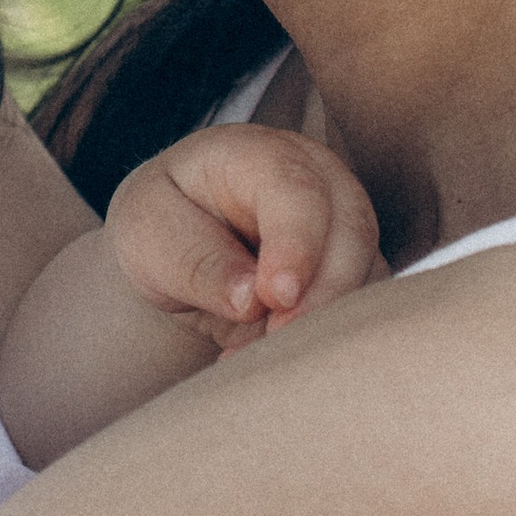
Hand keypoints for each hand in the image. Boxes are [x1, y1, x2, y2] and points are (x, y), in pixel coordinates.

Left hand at [105, 123, 385, 353]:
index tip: (277, 297)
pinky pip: (360, 308)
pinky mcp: (353, 270)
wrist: (180, 235)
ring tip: (258, 356)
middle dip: (321, 295)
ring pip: (365, 275)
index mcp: (261, 156)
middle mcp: (319, 181)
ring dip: (321, 325)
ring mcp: (343, 224)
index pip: (297, 193)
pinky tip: (272, 359)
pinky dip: (323, 340)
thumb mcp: (150, 234)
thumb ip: (198, 263)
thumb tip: (251, 301)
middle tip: (275, 341)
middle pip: (351, 232)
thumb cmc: (165, 222)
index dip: (295, 246)